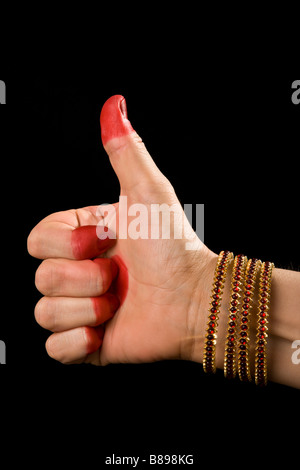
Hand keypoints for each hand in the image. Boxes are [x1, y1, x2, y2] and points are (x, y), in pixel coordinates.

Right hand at [28, 95, 215, 365]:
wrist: (197, 300)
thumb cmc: (174, 246)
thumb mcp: (147, 194)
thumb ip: (125, 151)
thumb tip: (113, 105)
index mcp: (81, 239)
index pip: (36, 239)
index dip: (68, 243)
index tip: (108, 240)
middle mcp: (77, 272)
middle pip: (41, 277)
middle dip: (85, 277)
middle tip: (121, 275)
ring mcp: (80, 308)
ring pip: (44, 313)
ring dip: (87, 308)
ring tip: (119, 303)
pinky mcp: (86, 343)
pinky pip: (53, 349)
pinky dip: (79, 342)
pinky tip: (106, 331)